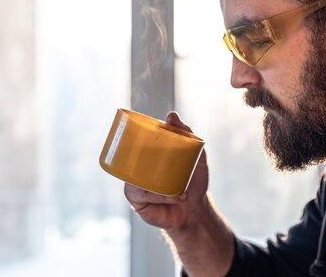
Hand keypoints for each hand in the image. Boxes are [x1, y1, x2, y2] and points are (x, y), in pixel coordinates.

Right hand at [124, 111, 209, 232]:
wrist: (195, 211)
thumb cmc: (194, 181)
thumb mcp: (196, 156)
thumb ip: (187, 134)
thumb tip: (171, 115)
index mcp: (148, 155)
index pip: (136, 141)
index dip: (135, 134)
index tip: (146, 132)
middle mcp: (138, 167)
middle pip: (130, 156)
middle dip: (143, 157)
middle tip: (166, 165)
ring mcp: (135, 183)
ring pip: (136, 177)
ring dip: (158, 185)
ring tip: (179, 191)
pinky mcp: (136, 200)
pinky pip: (140, 194)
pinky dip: (158, 196)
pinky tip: (174, 198)